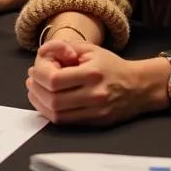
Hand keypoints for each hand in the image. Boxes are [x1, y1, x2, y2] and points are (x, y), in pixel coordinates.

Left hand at [26, 41, 162, 125]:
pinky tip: (46, 102)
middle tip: (31, 80)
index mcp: (92, 73)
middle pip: (53, 99)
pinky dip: (51, 113)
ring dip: (40, 103)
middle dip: (36, 89)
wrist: (139, 87)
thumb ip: (63, 47)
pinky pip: (66, 122)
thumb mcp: (89, 49)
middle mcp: (94, 95)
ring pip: (57, 114)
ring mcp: (96, 112)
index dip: (39, 74)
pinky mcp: (96, 123)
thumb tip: (41, 57)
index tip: (35, 69)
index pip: (54, 80)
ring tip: (35, 91)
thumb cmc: (111, 65)